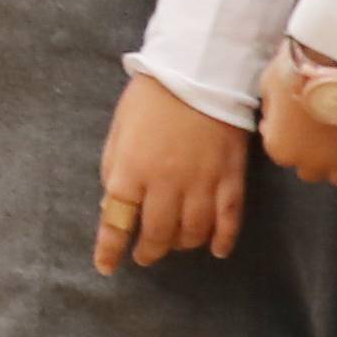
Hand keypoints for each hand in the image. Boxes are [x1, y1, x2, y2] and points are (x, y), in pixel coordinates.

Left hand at [97, 71, 248, 270]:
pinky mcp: (231, 179)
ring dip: (181, 245)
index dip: (109, 249)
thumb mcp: (118, 132)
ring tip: (175, 244)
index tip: (106, 266)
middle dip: (149, 251)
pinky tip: (216, 250)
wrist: (197, 70)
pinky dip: (222, 240)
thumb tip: (113, 205)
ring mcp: (201, 183)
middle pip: (157, 234)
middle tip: (145, 255)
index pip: (116, 221)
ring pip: (193, 232)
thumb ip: (114, 170)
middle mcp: (165, 184)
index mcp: (131, 170)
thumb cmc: (150, 98)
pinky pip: (228, 220)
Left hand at [248, 42, 336, 188]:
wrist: (334, 64)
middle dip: (312, 156)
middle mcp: (310, 163)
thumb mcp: (269, 87)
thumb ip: (272, 111)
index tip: (291, 121)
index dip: (286, 136)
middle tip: (317, 134)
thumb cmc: (294, 73)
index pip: (281, 152)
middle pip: (310, 172)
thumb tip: (276, 118)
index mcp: (280, 149)